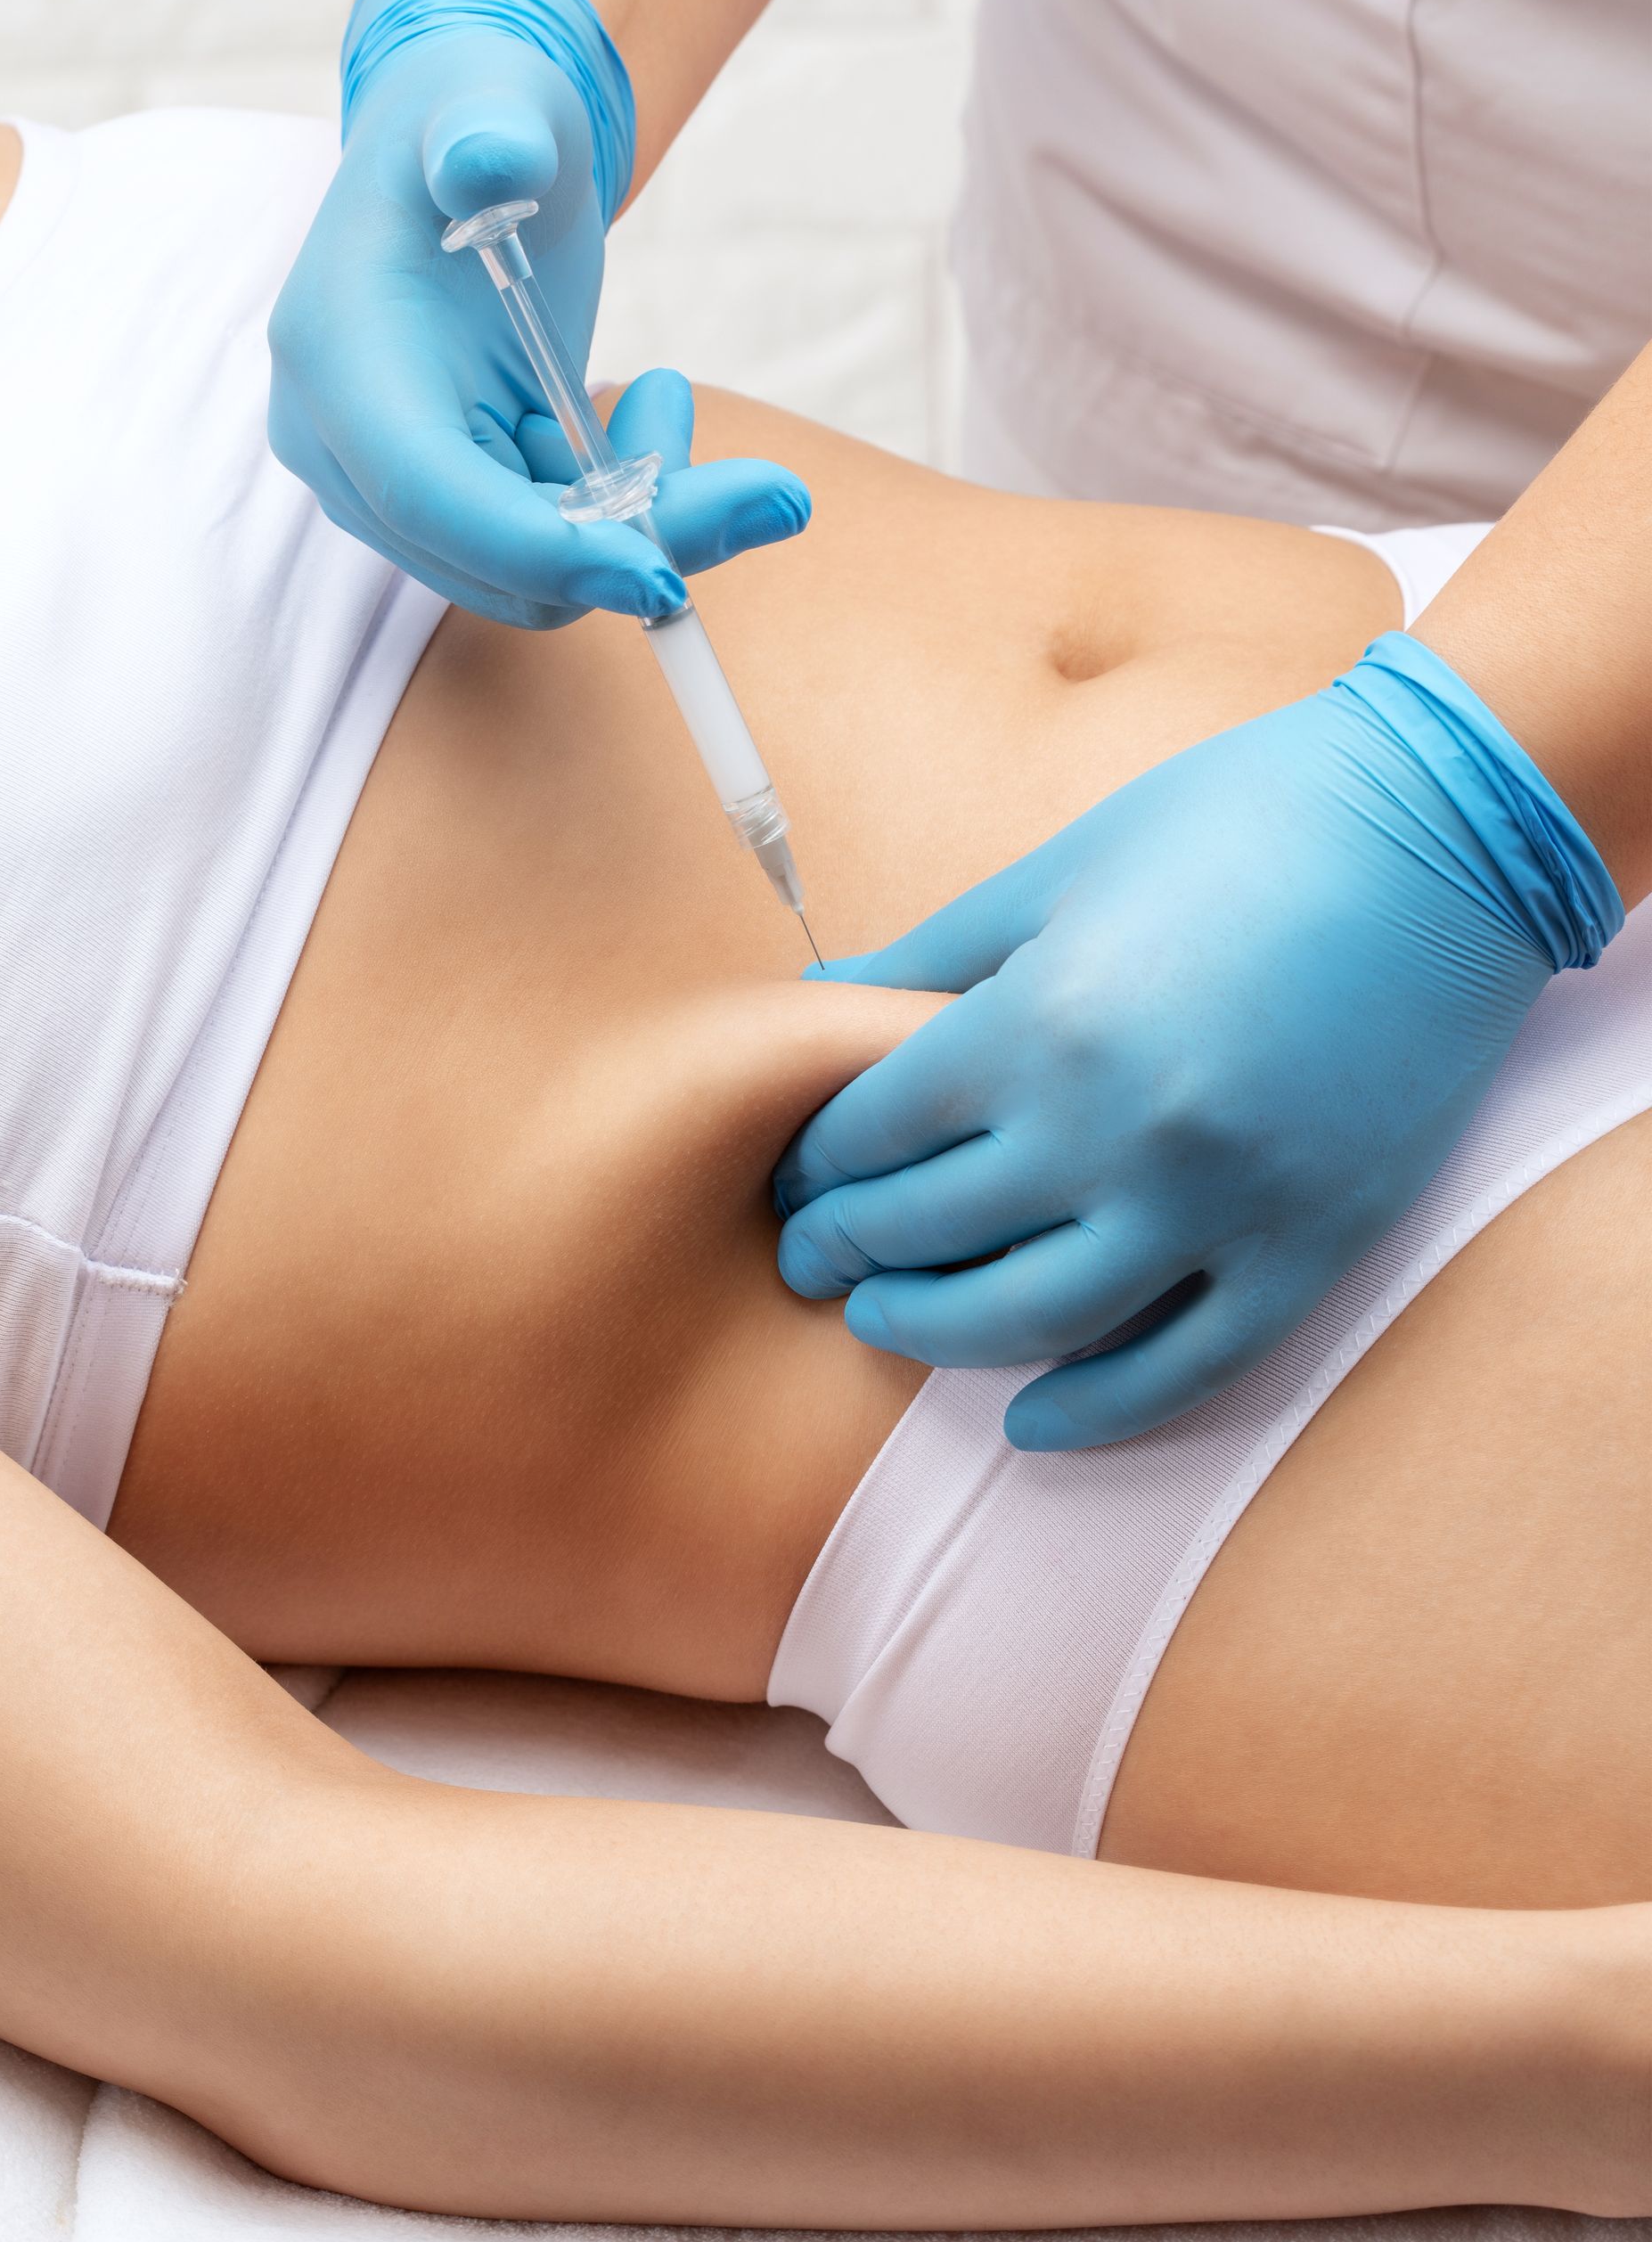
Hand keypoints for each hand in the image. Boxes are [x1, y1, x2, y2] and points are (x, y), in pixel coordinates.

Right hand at [268, 0, 808, 627]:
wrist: (472, 146)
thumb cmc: (483, 116)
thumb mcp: (495, 99)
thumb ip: (490, 128)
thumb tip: (490, 160)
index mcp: (339, 355)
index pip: (431, 494)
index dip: (548, 549)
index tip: (666, 575)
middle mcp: (343, 443)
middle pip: (496, 561)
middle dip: (638, 544)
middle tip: (769, 492)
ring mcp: (389, 484)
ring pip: (536, 576)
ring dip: (640, 519)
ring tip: (666, 397)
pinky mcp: (448, 502)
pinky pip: (552, 554)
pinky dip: (621, 511)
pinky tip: (639, 414)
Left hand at [776, 637, 1620, 1448]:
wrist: (1445, 833)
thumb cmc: (1238, 822)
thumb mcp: (1060, 871)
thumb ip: (929, 957)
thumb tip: (805, 1004)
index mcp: (1044, 1023)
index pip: (878, 1131)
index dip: (818, 1164)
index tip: (795, 1177)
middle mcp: (1116, 1131)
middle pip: (928, 1230)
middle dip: (846, 1248)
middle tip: (809, 1257)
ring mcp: (1217, 1204)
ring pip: (1031, 1320)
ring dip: (932, 1334)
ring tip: (884, 1322)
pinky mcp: (1308, 1247)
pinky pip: (1184, 1367)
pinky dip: (1096, 1407)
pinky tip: (1029, 1419)